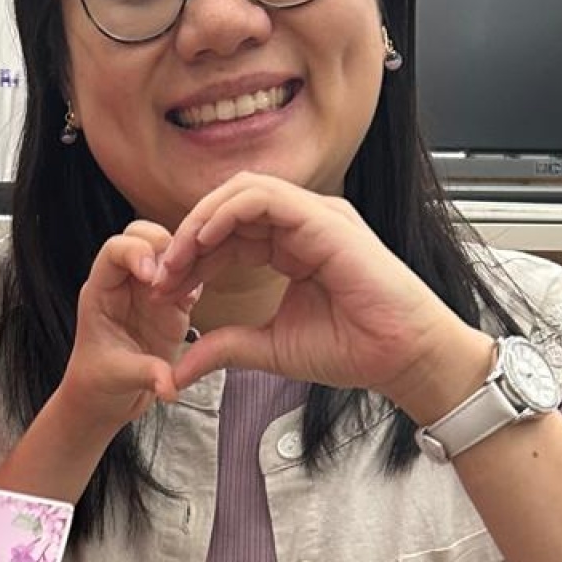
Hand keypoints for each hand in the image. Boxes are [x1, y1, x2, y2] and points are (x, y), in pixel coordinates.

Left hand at [56, 220, 201, 440]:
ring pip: (168, 251)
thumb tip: (171, 386)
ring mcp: (150, 290)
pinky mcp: (172, 304)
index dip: (134, 252)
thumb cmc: (99, 382)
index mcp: (101, 291)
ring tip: (191, 288)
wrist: (108, 397)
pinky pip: (187, 275)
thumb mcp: (119, 377)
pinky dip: (196, 277)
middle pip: (142, 236)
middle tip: (176, 272)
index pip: (114, 250)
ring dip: (183, 260)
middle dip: (163, 245)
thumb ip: (146, 375)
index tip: (150, 275)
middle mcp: (125, 283)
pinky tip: (198, 297)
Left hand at [155, 175, 490, 418]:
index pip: (228, 236)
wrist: (400, 355)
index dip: (191, 259)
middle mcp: (302, 224)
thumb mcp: (269, 348)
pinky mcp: (323, 219)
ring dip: (200, 221)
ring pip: (241, 192)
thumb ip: (225, 348)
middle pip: (228, 209)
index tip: (165, 290)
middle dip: (188, 238)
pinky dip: (226, 213)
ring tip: (177, 258)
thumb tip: (179, 369)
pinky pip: (263, 198)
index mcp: (292, 247)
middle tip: (161, 273)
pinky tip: (203, 241)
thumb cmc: (353, 348)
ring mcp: (314, 216)